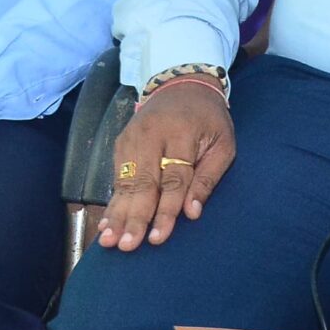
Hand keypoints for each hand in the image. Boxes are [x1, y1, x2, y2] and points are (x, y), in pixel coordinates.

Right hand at [99, 81, 234, 251]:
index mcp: (183, 133)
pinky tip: (105, 224)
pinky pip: (116, 178)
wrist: (182, 84)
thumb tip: (192, 213)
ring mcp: (132, 138)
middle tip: (128, 245)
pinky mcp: (121, 143)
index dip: (166, 210)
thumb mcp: (223, 144)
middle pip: (143, 182)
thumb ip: (208, 178)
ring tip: (110, 240)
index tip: (158, 237)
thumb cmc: (209, 119)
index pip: (174, 178)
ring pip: (125, 182)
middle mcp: (153, 134)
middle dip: (135, 217)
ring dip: (117, 214)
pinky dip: (111, 203)